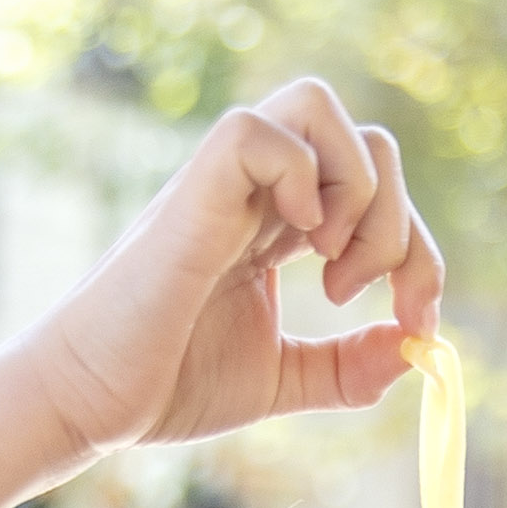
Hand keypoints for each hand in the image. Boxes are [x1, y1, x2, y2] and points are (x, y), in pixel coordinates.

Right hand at [23, 77, 444, 465]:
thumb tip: (419, 349)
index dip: (420, 251)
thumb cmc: (164, 384)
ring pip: (318, 104)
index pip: (379, 191)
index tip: (418, 319)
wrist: (86, 402)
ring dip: (356, 189)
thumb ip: (348, 367)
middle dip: (399, 220)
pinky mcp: (192, 194)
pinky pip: (258, 131)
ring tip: (327, 265)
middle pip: (365, 138)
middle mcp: (256, 190)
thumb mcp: (282, 379)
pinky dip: (299, 176)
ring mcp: (222, 184)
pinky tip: (292, 244)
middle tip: (362, 294)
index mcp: (277, 224)